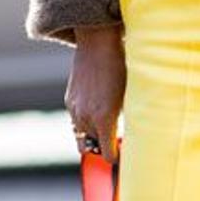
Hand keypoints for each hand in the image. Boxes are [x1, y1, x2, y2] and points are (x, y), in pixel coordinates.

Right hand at [64, 24, 125, 163]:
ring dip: (93, 137)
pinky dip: (86, 123)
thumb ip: (127, 118)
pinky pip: (76, 122)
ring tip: (107, 129)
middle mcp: (86, 117)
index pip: (107, 154)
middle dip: (104, 148)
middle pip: (92, 148)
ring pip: (81, 137)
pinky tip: (97, 113)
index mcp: (104, 118)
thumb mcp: (130, 95)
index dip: (116, 157)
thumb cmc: (121, 67)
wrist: (98, 43)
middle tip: (116, 144)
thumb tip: (129, 135)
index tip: (124, 157)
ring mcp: (75, 109)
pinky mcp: (69, 100)